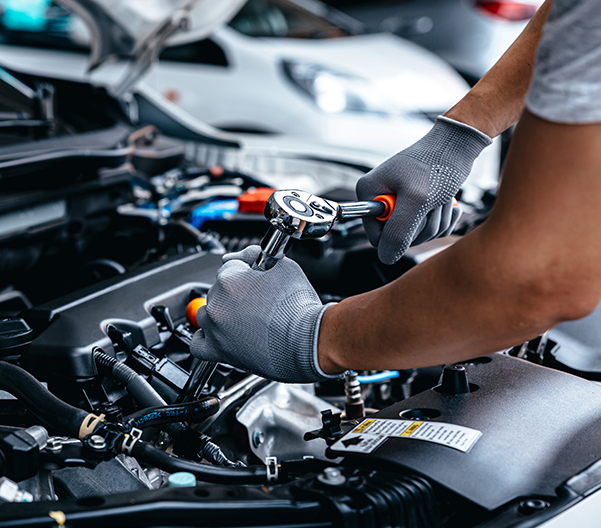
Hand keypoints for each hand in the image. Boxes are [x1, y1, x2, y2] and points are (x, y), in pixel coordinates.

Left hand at [190, 246, 342, 382]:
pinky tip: (221, 334)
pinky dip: (207, 338)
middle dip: (236, 292)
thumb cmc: (299, 308)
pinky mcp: (218, 351)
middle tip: (258, 301)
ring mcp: (215, 328)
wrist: (308, 341)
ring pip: (207, 313)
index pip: (230, 265)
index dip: (246, 270)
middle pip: (218, 289)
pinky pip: (198, 343)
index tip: (256, 277)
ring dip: (222, 313)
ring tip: (246, 319)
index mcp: (229, 279)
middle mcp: (217, 302)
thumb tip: (246, 254)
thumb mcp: (284, 267)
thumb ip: (258, 254)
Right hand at [356, 116, 491, 264]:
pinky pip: (429, 229)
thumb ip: (398, 232)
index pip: (376, 237)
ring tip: (440, 199)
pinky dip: (442, 220)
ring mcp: (399, 203)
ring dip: (435, 221)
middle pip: (397, 238)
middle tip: (431, 203)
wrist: (458, 145)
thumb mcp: (417, 200)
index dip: (398, 235)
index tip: (414, 215)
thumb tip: (386, 257)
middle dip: (422, 226)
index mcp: (370, 193)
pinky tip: (446, 203)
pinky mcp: (416, 206)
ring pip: (416, 235)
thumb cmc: (437, 163)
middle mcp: (380, 198)